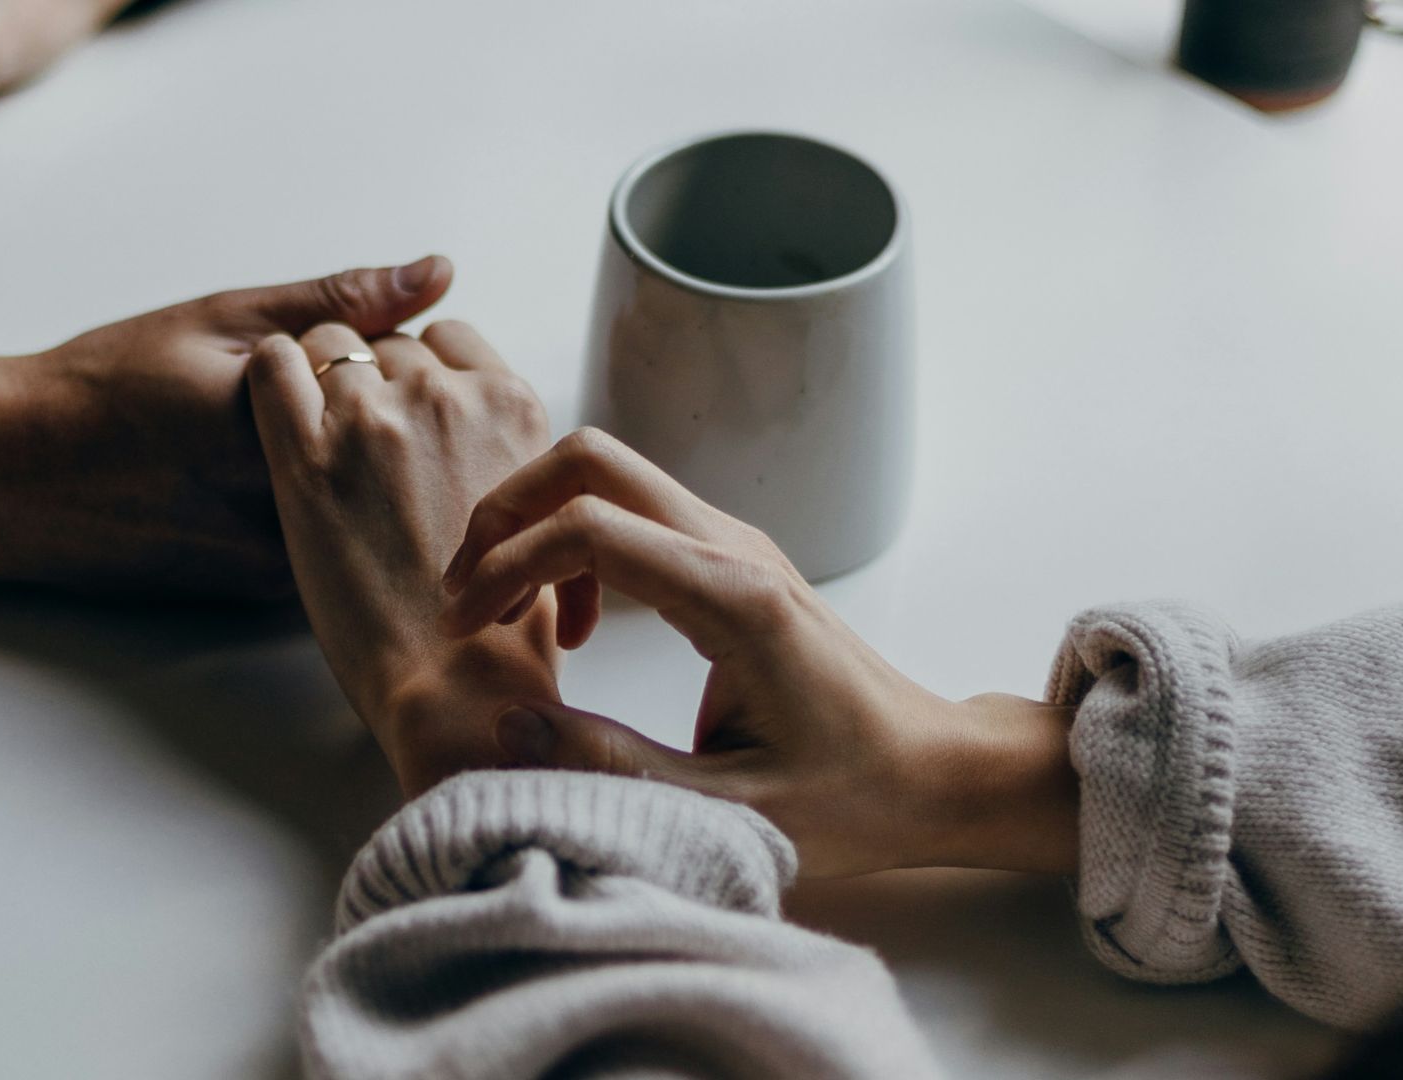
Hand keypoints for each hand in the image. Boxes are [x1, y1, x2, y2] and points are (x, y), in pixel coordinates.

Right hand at [0, 257, 453, 596]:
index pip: (404, 389)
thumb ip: (336, 302)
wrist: (13, 478)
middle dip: (387, 419)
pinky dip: (333, 511)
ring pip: (372, 508)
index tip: (342, 347)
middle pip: (399, 457)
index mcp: (279, 429)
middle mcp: (286, 510)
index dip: (389, 359)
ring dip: (366, 472)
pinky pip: (336, 544)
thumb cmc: (106, 388)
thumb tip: (437, 272)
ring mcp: (279, 562)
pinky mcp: (266, 594)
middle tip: (317, 391)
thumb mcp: (219, 320)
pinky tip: (263, 481)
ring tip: (269, 440)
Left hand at [245, 320, 558, 795]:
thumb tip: (482, 440)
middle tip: (357, 442)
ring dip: (318, 379)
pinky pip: (272, 363)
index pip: (450, 338)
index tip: (405, 409)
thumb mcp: (538, 512)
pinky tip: (273, 414)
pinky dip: (270, 375)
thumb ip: (508, 454)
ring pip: (329, 343)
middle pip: (388, 342)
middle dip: (370, 379)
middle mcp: (446, 397)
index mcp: (511, 406)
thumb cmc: (502, 624)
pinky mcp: (307, 455)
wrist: (456, 684)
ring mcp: (375, 419)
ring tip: (315, 439)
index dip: (420, 369)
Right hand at [439, 428, 1078, 877]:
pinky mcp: (731, 558)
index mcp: (734, 599)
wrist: (936, 772)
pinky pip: (633, 513)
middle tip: (468, 596)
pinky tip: (575, 627)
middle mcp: (734, 548)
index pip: (589, 527)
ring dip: (538, 525)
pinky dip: (577, 545)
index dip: (506, 565)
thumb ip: (612, 767)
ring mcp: (736, 543)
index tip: (466, 627)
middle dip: (507, 511)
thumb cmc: (853, 797)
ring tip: (508, 614)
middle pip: (592, 459)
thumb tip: (508, 727)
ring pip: (608, 475)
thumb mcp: (727, 809)